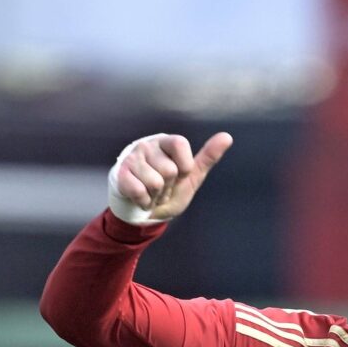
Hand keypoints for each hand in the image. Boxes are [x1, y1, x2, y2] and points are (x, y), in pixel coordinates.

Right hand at [108, 131, 233, 223]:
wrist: (146, 210)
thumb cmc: (170, 188)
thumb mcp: (192, 175)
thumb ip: (208, 157)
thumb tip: (227, 137)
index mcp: (167, 142)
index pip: (181, 145)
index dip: (184, 168)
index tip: (180, 175)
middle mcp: (148, 145)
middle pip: (169, 170)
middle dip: (169, 187)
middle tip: (163, 188)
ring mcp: (133, 159)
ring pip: (154, 182)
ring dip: (156, 196)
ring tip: (152, 193)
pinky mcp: (120, 174)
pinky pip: (139, 190)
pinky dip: (144, 201)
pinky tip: (141, 198)